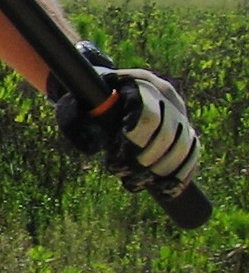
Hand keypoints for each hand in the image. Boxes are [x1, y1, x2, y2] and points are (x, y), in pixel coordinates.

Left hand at [55, 49, 200, 190]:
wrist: (106, 92)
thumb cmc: (87, 102)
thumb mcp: (78, 106)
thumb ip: (80, 120)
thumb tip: (97, 146)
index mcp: (140, 82)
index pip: (148, 115)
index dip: (134, 141)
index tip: (114, 159)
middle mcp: (166, 94)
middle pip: (169, 133)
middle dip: (145, 161)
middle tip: (121, 174)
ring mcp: (179, 111)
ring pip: (184, 145)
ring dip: (162, 171)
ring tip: (135, 183)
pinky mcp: (185, 128)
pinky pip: (193, 152)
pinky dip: (182, 173)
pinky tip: (167, 190)